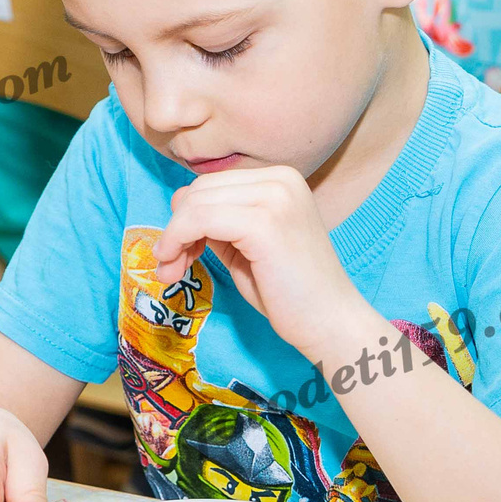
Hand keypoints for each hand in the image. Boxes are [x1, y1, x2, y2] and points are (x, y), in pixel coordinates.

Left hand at [152, 165, 370, 361]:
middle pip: (200, 189)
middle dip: (175, 227)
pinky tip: (178, 267)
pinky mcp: (264, 223)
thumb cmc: (291, 293)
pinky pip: (199, 220)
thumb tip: (179, 205)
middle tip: (170, 267)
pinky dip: (178, 241)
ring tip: (172, 272)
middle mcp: (281, 179)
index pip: (212, 183)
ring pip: (195, 203)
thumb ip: (220, 221)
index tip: (179, 253)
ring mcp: (275, 197)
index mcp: (281, 178)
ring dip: (173, 237)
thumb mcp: (248, 245)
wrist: (331, 322)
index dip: (186, 217)